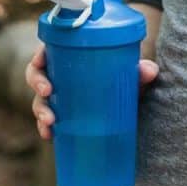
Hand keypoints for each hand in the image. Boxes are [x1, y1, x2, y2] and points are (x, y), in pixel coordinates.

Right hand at [25, 43, 158, 139]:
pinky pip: (46, 121)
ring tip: (50, 121)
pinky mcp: (61, 116)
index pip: (48, 50)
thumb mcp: (131, 76)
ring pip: (39, 99)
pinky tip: (48, 136)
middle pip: (37, 73)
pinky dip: (45, 128)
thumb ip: (140, 73)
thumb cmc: (123, 80)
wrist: (128, 103)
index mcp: (69, 57)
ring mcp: (58, 97)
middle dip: (37, 81)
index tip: (40, 59)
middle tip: (47, 90)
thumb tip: (150, 70)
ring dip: (39, 110)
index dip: (39, 53)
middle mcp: (59, 75)